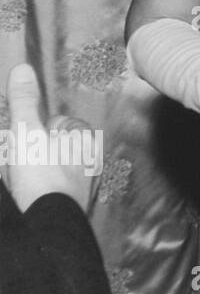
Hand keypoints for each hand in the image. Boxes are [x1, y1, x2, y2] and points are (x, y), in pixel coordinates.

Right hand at [3, 64, 97, 211]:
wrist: (47, 224)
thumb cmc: (41, 175)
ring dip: (34, 172)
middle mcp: (90, 160)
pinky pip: (52, 190)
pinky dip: (38, 190)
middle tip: (16, 160)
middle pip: (56, 147)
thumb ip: (24, 102)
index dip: (36, 129)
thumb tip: (23, 68)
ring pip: (54, 169)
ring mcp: (83, 185)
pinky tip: (26, 193)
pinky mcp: (72, 206)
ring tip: (20, 179)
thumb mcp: (26, 133)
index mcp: (85, 139)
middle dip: (34, 151)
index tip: (22, 138)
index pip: (59, 123)